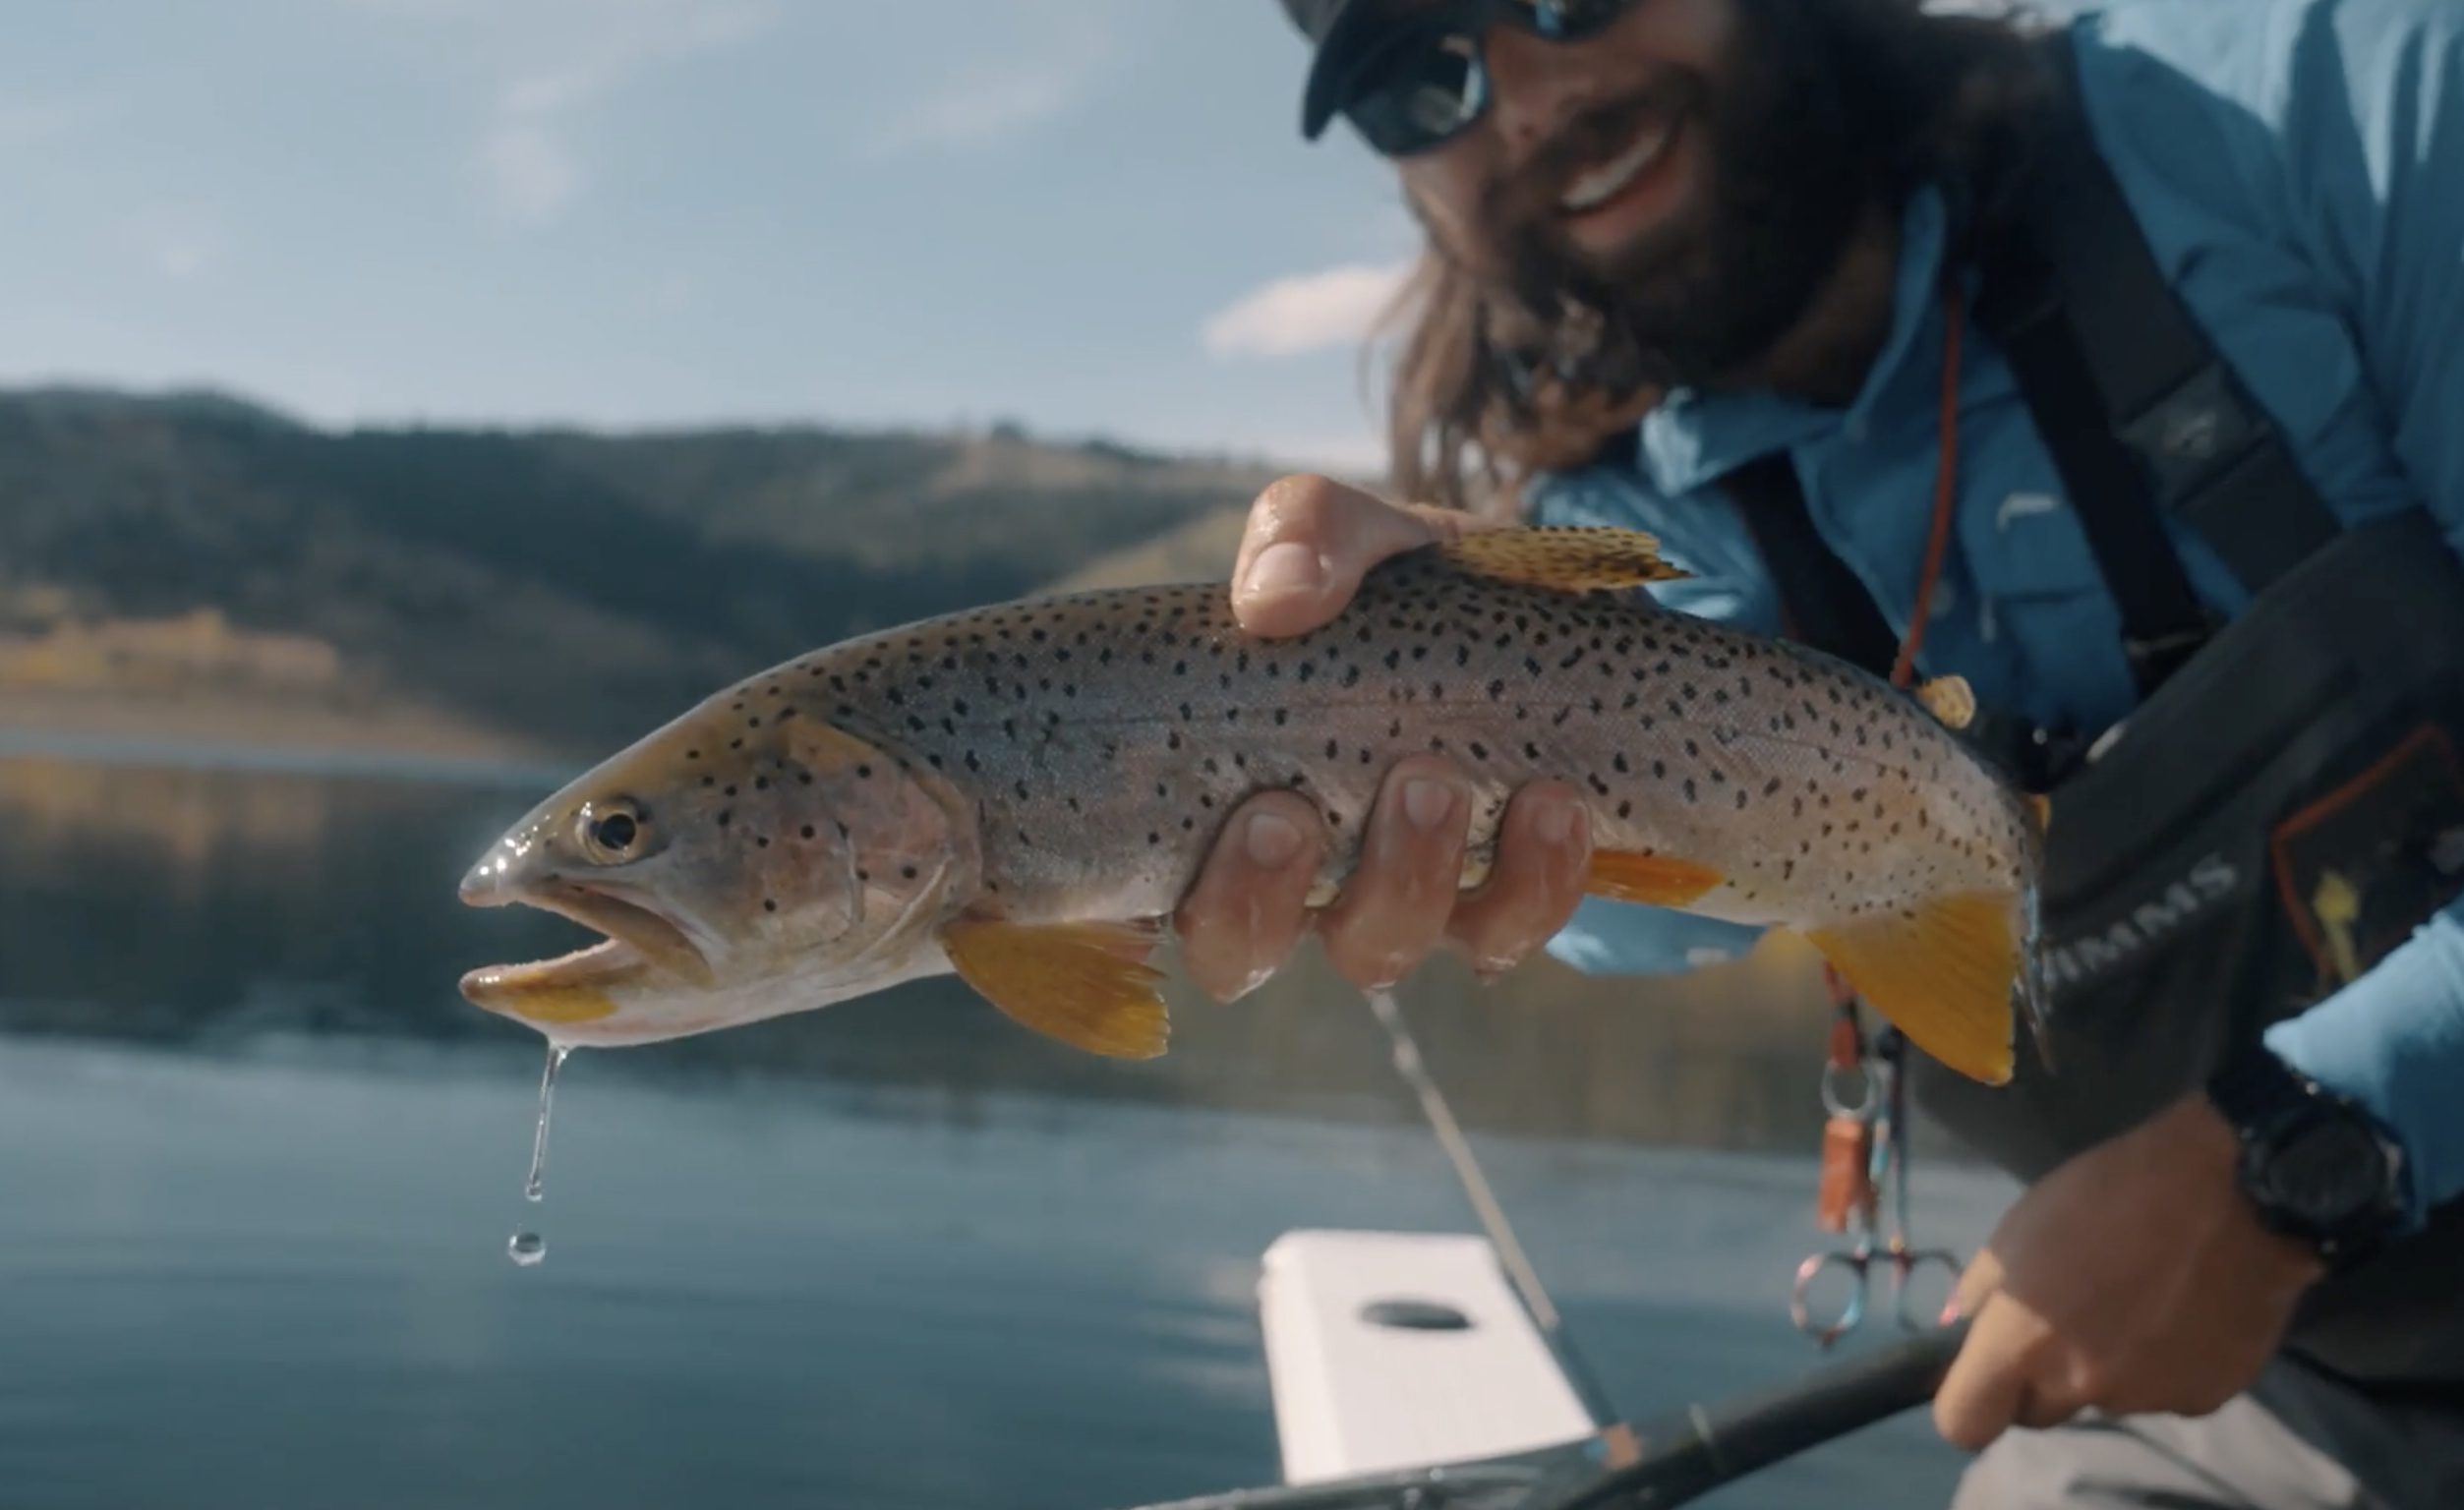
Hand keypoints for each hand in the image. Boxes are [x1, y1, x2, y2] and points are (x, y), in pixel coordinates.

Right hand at [1173, 474, 1594, 1000]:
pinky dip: (1531, 879)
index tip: (1250, 810)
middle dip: (1262, 899)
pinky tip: (1553, 805)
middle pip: (1238, 950)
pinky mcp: (1496, 902)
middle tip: (1296, 813)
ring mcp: (1392, 896)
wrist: (1549, 605)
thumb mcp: (1357, 535)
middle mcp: (1289, 873)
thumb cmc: (1408, 586)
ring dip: (1401, 875)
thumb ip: (1305, 531)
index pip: (1155, 894)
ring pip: (1372, 949)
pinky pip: (1501, 932)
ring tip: (1437, 782)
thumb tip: (1271, 599)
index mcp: (1215, 795)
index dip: (1189, 893)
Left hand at [1932, 1092, 2327, 1450]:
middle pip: (2037, 1413)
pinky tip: (2182, 1312)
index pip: (1963, 1423)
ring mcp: (2145, 1399)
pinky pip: (2165, 1393)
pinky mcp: (2205, 1398)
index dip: (1967, 1402)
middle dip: (2039, 1380)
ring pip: (2105, 1399)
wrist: (2233, 1189)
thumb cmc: (2108, 1192)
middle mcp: (2077, 1386)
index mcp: (2021, 1345)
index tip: (1981, 1374)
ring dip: (2107, 1367)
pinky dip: (2165, 1365)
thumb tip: (1961, 1328)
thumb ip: (1981, 1290)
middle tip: (2065, 1322)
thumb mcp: (2019, 1225)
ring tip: (2137, 1302)